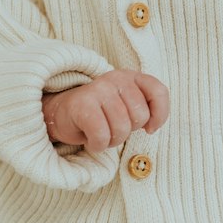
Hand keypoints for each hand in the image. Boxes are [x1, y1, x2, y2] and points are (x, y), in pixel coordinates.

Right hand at [42, 69, 169, 151]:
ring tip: (100, 133)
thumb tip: (152, 126)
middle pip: (140, 116)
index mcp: (130, 77)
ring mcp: (98, 90)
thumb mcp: (127, 107)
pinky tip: (90, 139)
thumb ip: (145, 109)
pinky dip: (97, 145)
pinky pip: (102, 136)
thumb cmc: (101, 114)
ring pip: (121, 129)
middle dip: (128, 131)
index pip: (159, 92)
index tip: (149, 128)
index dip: (160, 115)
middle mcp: (116, 79)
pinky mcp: (82, 105)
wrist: (63, 114)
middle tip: (112, 128)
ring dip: (111, 141)